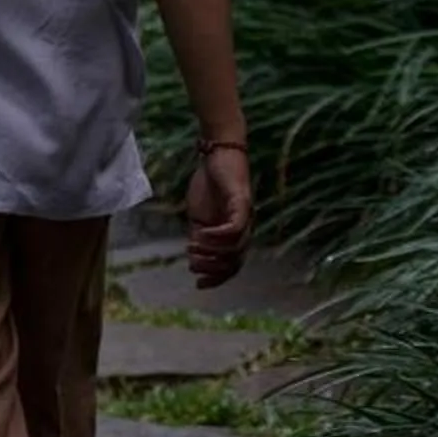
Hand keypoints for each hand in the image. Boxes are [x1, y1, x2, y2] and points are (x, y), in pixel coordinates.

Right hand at [183, 142, 253, 289]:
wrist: (217, 152)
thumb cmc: (209, 183)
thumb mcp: (199, 215)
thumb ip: (198, 236)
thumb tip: (193, 257)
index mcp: (235, 234)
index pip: (231, 265)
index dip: (216, 278)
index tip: (197, 284)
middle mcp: (245, 228)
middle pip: (235, 262)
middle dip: (212, 269)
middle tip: (192, 266)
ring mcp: (246, 216)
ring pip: (235, 248)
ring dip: (211, 253)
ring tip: (192, 248)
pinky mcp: (243, 202)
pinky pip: (235, 228)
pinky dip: (217, 236)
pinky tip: (201, 234)